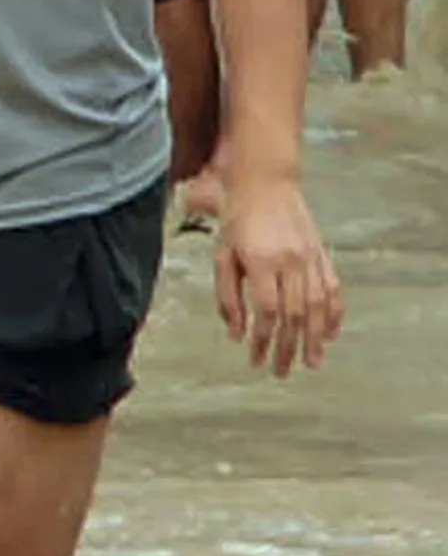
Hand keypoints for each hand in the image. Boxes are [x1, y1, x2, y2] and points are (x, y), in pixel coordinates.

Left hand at [212, 171, 340, 377]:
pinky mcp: (322, 255)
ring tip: (312, 362)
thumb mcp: (222, 256)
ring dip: (315, 338)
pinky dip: (334, 314)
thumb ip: (228, 296)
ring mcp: (311, 259)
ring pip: (317, 307)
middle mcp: (291, 262)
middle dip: (288, 347)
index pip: (267, 311)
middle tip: (282, 371)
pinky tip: (330, 334)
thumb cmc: (237, 221)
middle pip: (294, 315)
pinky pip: (333, 290)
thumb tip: (236, 333)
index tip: (256, 359)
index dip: (263, 339)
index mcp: (262, 262)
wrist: (266, 185)